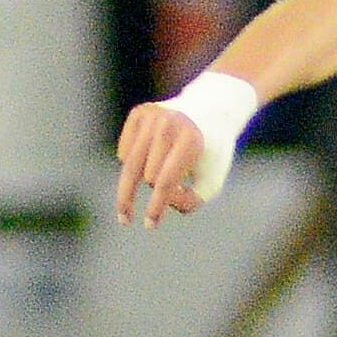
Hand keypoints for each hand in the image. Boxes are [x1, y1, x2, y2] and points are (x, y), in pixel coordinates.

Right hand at [115, 103, 207, 226]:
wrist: (210, 112)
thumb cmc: (212, 153)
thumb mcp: (212, 180)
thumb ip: (191, 200)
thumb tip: (163, 201)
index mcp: (190, 140)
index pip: (165, 181)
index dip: (156, 206)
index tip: (149, 225)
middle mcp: (168, 124)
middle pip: (145, 174)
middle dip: (150, 193)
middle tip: (129, 218)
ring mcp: (151, 115)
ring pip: (130, 164)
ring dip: (135, 183)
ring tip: (141, 195)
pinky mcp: (139, 113)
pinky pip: (125, 152)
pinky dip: (133, 164)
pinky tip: (151, 161)